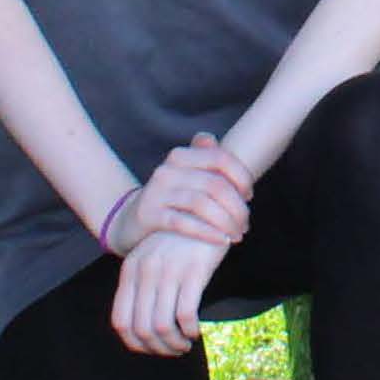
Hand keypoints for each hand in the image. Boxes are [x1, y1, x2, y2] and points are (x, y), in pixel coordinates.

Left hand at [111, 228, 226, 354]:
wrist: (208, 210)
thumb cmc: (180, 241)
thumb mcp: (152, 259)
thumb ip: (142, 287)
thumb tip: (142, 329)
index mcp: (131, 270)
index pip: (121, 321)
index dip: (135, 343)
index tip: (152, 348)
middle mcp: (146, 271)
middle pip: (142, 328)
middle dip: (158, 348)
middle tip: (173, 350)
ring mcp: (169, 270)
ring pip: (162, 325)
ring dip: (174, 343)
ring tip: (185, 343)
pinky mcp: (194, 270)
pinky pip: (185, 314)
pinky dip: (189, 330)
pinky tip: (195, 330)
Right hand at [130, 136, 254, 250]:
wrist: (130, 221)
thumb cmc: (170, 199)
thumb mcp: (186, 177)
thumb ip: (202, 159)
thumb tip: (210, 138)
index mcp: (181, 156)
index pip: (221, 158)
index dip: (241, 177)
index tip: (249, 196)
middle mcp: (167, 169)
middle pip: (215, 184)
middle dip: (237, 207)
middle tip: (245, 225)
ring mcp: (156, 192)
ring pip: (202, 204)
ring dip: (226, 222)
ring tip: (236, 235)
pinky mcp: (148, 214)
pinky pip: (183, 223)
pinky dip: (207, 233)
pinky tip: (221, 241)